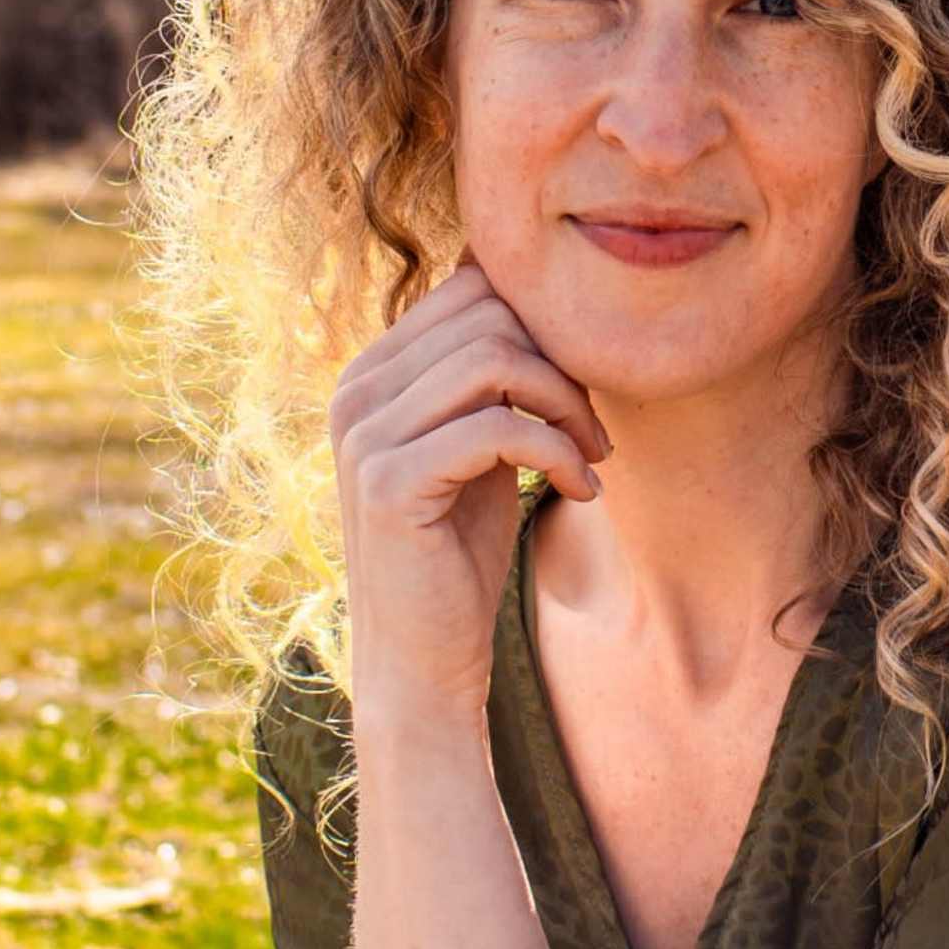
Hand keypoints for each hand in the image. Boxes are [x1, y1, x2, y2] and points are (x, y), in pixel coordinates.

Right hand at [329, 258, 606, 724]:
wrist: (422, 661)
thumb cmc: (457, 553)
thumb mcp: (476, 447)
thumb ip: (490, 380)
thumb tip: (539, 297)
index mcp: (371, 373)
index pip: (469, 287)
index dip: (545, 323)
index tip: (581, 388)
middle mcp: (355, 392)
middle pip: (487, 312)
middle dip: (562, 361)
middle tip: (593, 429)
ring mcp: (365, 435)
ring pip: (495, 360)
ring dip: (567, 405)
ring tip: (592, 456)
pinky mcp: (389, 482)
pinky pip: (498, 427)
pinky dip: (558, 452)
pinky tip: (580, 491)